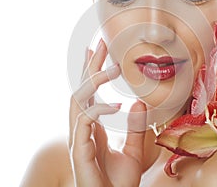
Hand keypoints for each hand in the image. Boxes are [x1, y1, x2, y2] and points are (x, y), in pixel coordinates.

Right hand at [69, 39, 146, 186]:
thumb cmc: (118, 182)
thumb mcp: (134, 151)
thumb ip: (135, 127)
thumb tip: (138, 103)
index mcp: (93, 127)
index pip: (89, 92)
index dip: (91, 71)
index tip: (97, 51)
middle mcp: (82, 129)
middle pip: (81, 89)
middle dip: (91, 66)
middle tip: (101, 44)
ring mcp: (79, 138)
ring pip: (79, 100)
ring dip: (95, 81)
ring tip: (114, 68)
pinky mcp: (80, 150)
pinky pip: (86, 122)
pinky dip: (100, 109)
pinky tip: (117, 104)